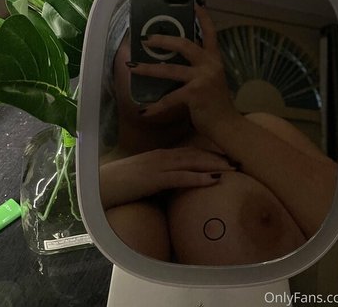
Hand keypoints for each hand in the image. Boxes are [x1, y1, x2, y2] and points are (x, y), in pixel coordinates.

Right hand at [100, 146, 234, 209]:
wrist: (99, 186)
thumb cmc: (120, 184)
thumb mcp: (145, 177)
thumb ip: (161, 176)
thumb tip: (176, 182)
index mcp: (161, 155)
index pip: (190, 151)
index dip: (210, 152)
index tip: (227, 155)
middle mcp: (163, 157)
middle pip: (196, 154)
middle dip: (218, 156)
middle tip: (238, 160)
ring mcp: (159, 166)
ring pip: (192, 163)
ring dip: (214, 165)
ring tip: (232, 168)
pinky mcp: (154, 179)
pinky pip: (181, 178)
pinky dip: (199, 178)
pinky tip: (213, 181)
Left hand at [128, 5, 236, 133]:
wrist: (228, 125)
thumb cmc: (216, 103)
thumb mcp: (211, 79)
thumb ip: (198, 68)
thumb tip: (173, 62)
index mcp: (214, 59)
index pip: (211, 32)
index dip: (202, 17)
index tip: (194, 3)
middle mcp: (210, 64)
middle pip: (184, 44)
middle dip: (163, 40)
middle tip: (146, 39)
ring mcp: (203, 78)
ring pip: (170, 69)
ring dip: (149, 68)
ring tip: (133, 67)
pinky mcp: (195, 94)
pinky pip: (169, 98)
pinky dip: (155, 107)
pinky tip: (144, 111)